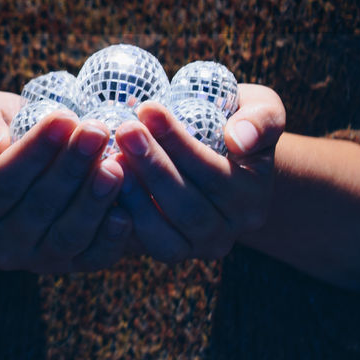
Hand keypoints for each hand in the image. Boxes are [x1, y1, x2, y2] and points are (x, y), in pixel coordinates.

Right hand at [0, 91, 132, 272]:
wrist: (20, 171)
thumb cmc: (1, 133)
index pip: (4, 180)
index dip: (36, 151)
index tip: (65, 117)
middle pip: (39, 207)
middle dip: (71, 167)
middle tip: (98, 132)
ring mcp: (35, 259)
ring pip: (67, 236)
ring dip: (93, 202)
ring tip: (116, 166)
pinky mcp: (70, 266)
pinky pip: (92, 258)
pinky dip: (110, 239)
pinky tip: (126, 211)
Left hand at [113, 83, 285, 262]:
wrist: (215, 155)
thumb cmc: (232, 121)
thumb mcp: (260, 110)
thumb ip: (262, 120)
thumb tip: (239, 139)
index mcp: (252, 196)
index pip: (214, 173)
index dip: (179, 143)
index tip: (148, 108)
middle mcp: (228, 230)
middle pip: (187, 207)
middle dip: (152, 166)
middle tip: (122, 129)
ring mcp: (195, 246)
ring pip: (163, 234)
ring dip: (133, 196)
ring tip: (108, 158)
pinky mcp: (164, 251)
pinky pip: (140, 245)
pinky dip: (118, 219)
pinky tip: (97, 186)